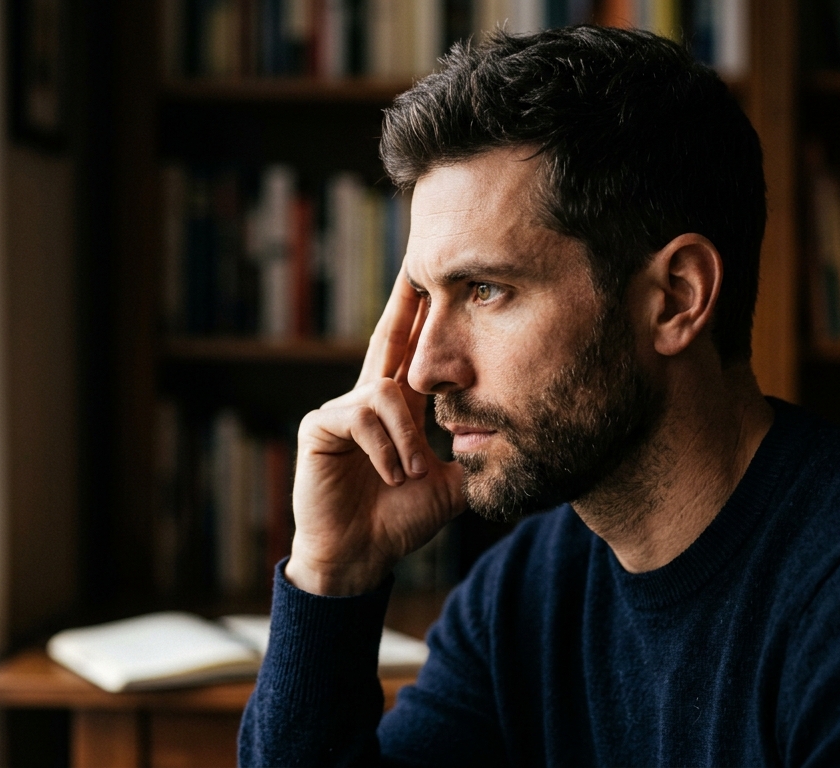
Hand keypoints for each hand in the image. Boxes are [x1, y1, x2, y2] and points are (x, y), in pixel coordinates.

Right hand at [286, 270, 465, 595]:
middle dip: (404, 303)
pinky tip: (389, 475)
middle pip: (388, 339)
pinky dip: (385, 449)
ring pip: (387, 394)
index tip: (439, 283)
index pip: (416, 353)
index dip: (426, 319)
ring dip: (407, 439)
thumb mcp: (449, 486)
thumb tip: (520, 445)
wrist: (359, 558)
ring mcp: (340, 411)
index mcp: (399, 409)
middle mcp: (368, 400)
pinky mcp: (319, 426)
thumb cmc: (397, 523)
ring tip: (410, 474)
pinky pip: (363, 416)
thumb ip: (474, 459)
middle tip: (416, 264)